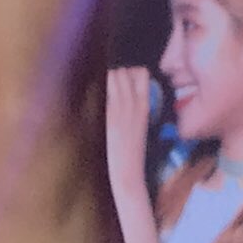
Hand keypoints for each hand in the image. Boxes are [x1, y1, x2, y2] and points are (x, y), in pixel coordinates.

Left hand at [106, 65, 153, 197]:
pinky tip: (97, 99)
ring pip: (114, 75)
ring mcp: (121, 108)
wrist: (128, 172)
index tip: (125, 80)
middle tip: (111, 87)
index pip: (142, 72)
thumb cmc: (133, 151)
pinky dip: (99, 90)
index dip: (132, 71)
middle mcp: (134, 103)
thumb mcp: (142, 124)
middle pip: (125, 70)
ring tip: (104, 92)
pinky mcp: (108, 115)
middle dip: (117, 73)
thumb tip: (126, 90)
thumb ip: (137, 105)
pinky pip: (104, 90)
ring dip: (107, 79)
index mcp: (145, 105)